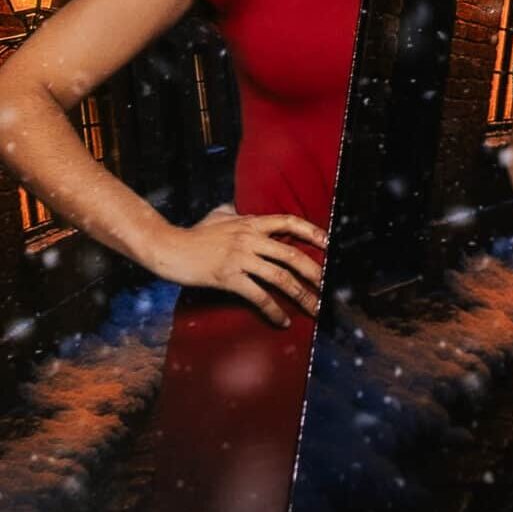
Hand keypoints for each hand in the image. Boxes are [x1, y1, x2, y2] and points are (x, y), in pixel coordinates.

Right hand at [152, 204, 325, 326]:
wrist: (167, 247)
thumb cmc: (193, 233)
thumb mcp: (218, 215)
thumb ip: (234, 212)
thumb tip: (239, 208)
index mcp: (251, 223)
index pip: (289, 222)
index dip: (311, 231)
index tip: (329, 243)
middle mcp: (250, 238)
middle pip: (291, 254)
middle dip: (314, 271)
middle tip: (328, 286)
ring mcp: (240, 258)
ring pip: (280, 277)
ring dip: (301, 295)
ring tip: (315, 308)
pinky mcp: (228, 277)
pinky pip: (258, 296)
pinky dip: (274, 310)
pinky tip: (283, 321)